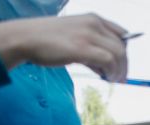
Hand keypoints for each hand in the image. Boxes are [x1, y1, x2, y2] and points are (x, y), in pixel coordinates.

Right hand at [0, 14, 128, 80]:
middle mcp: (93, 24)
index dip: (124, 52)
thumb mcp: (74, 36)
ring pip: (118, 54)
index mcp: (93, 19)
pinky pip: (108, 61)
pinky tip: (106, 78)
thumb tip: (105, 68)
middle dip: (124, 65)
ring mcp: (88, 35)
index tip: (121, 65)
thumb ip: (91, 48)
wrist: (26, 37)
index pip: (121, 34)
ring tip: (113, 80)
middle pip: (122, 46)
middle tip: (120, 78)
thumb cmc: (47, 40)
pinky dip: (111, 72)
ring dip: (119, 70)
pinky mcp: (82, 48)